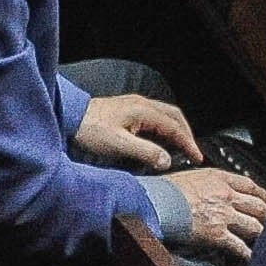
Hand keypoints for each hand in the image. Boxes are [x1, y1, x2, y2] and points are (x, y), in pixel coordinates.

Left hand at [75, 90, 203, 169]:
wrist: (68, 117)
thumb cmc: (89, 129)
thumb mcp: (119, 144)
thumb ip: (146, 152)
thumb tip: (167, 160)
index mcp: (143, 110)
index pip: (175, 126)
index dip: (188, 143)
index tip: (197, 157)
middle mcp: (140, 104)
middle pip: (174, 116)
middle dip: (186, 134)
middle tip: (193, 152)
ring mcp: (133, 105)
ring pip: (164, 116)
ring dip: (175, 130)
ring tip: (181, 147)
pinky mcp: (125, 111)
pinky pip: (153, 118)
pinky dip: (163, 129)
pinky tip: (160, 140)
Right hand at [170, 168, 265, 262]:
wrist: (153, 201)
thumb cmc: (163, 189)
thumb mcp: (189, 176)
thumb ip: (206, 182)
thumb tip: (210, 190)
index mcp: (218, 178)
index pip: (250, 185)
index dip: (262, 194)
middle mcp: (226, 196)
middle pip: (258, 206)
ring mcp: (224, 215)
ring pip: (255, 227)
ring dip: (260, 234)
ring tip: (262, 239)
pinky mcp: (218, 234)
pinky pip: (240, 247)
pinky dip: (248, 254)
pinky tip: (251, 257)